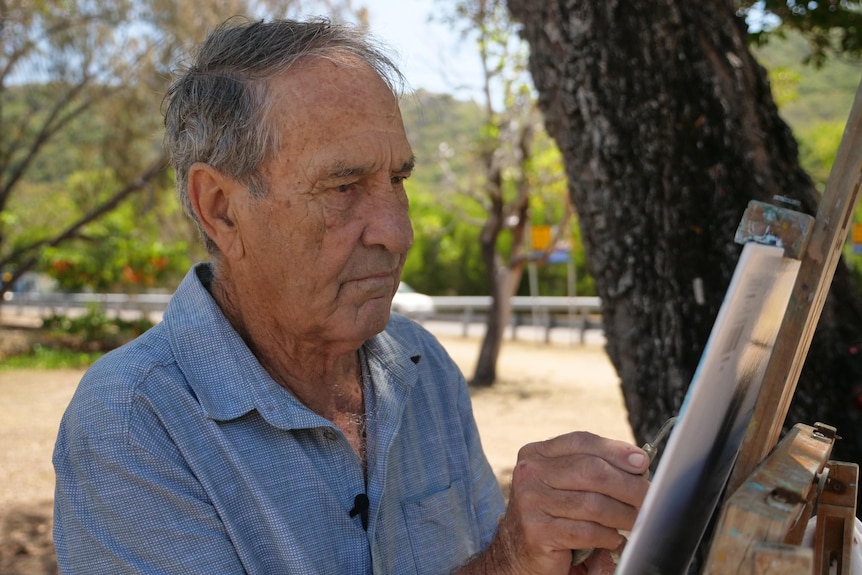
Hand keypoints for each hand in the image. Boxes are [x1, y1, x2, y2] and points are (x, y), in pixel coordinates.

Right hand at [489, 431, 649, 574]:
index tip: (642, 461)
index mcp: (535, 454)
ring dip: (623, 514)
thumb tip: (638, 464)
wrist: (516, 554)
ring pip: (593, 503)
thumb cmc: (550, 516)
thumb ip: (592, 470)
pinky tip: (614, 539)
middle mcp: (529, 473)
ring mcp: (531, 502)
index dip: (615, 450)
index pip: (581, 442)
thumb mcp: (564, 484)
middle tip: (648, 497)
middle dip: (628, 484)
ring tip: (634, 521)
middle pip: (591, 470)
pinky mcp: (537, 531)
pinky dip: (608, 536)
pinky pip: (587, 531)